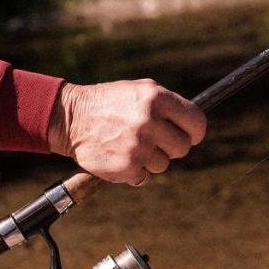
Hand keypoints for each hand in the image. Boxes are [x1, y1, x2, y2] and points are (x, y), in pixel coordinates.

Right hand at [48, 80, 206, 185]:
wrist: (71, 117)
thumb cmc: (110, 103)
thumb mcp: (140, 91)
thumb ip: (169, 106)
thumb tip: (196, 125)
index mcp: (156, 98)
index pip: (197, 122)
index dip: (194, 132)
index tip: (189, 135)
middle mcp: (149, 121)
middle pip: (183, 147)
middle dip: (171, 147)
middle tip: (155, 141)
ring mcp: (138, 146)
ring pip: (163, 164)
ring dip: (150, 160)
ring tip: (130, 145)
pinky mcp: (127, 167)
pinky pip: (144, 177)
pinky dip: (134, 171)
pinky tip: (119, 156)